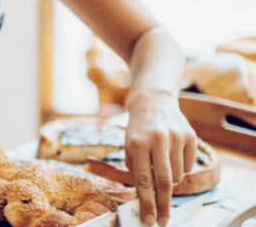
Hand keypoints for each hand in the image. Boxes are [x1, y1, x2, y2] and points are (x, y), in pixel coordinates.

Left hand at [124, 89, 196, 226]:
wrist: (153, 103)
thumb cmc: (138, 131)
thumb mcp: (129, 147)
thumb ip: (137, 171)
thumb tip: (145, 200)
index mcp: (137, 143)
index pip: (144, 181)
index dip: (147, 204)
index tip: (149, 221)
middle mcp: (157, 139)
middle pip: (165, 182)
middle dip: (163, 204)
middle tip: (163, 220)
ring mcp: (176, 137)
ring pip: (178, 176)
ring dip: (170, 181)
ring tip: (162, 167)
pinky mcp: (190, 136)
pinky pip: (189, 166)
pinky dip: (181, 168)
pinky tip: (173, 155)